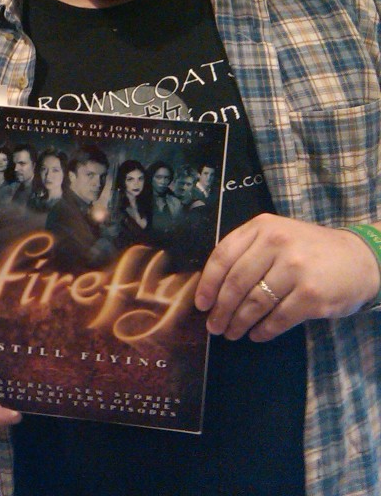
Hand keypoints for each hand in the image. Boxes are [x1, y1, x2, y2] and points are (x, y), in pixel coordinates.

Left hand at [195, 213, 380, 340]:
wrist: (361, 258)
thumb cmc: (309, 249)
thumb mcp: (276, 236)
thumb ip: (247, 252)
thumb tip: (212, 288)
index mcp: (262, 227)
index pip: (222, 256)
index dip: (208, 284)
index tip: (201, 304)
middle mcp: (277, 244)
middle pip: (236, 283)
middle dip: (221, 310)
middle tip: (214, 327)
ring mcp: (295, 269)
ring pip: (255, 303)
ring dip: (239, 323)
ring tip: (232, 333)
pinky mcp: (312, 295)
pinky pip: (279, 318)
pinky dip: (264, 330)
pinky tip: (256, 335)